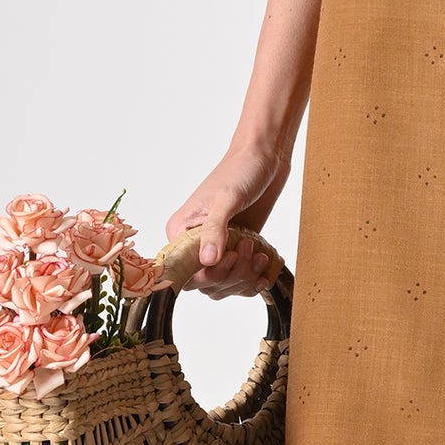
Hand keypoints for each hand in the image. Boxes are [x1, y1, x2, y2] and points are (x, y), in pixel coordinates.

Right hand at [165, 139, 290, 298]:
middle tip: (247, 248)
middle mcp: (194, 245)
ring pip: (223, 285)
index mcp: (180, 232)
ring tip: (257, 252)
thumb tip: (207, 261)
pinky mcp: (236, 251)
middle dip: (230, 274)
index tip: (228, 258)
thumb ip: (215, 230)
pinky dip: (252, 280)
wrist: (264, 159)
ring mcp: (217, 250)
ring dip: (243, 277)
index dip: (207, 275)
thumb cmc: (240, 170)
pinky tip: (262, 268)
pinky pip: (239, 280)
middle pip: (206, 283)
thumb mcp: (226, 199)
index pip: (183, 273)